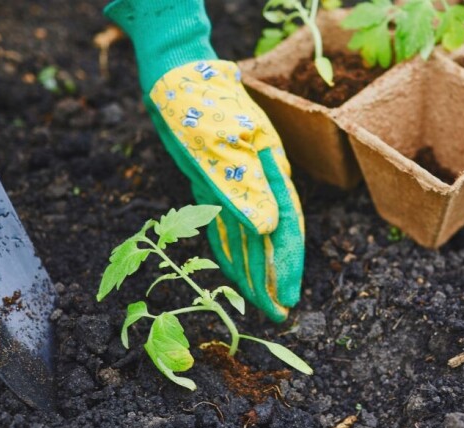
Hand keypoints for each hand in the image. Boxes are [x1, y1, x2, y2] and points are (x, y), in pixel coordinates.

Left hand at [104, 0, 304, 321]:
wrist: (175, 78)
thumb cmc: (199, 105)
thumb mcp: (221, 146)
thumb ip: (244, 188)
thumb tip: (269, 231)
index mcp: (271, 171)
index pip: (286, 226)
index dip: (288, 265)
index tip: (288, 298)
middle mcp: (259, 181)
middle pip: (271, 237)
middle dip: (273, 276)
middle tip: (277, 313)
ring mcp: (238, 183)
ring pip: (249, 236)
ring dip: (254, 269)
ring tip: (260, 304)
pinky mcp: (215, 185)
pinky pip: (227, 226)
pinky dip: (231, 250)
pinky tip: (234, 271)